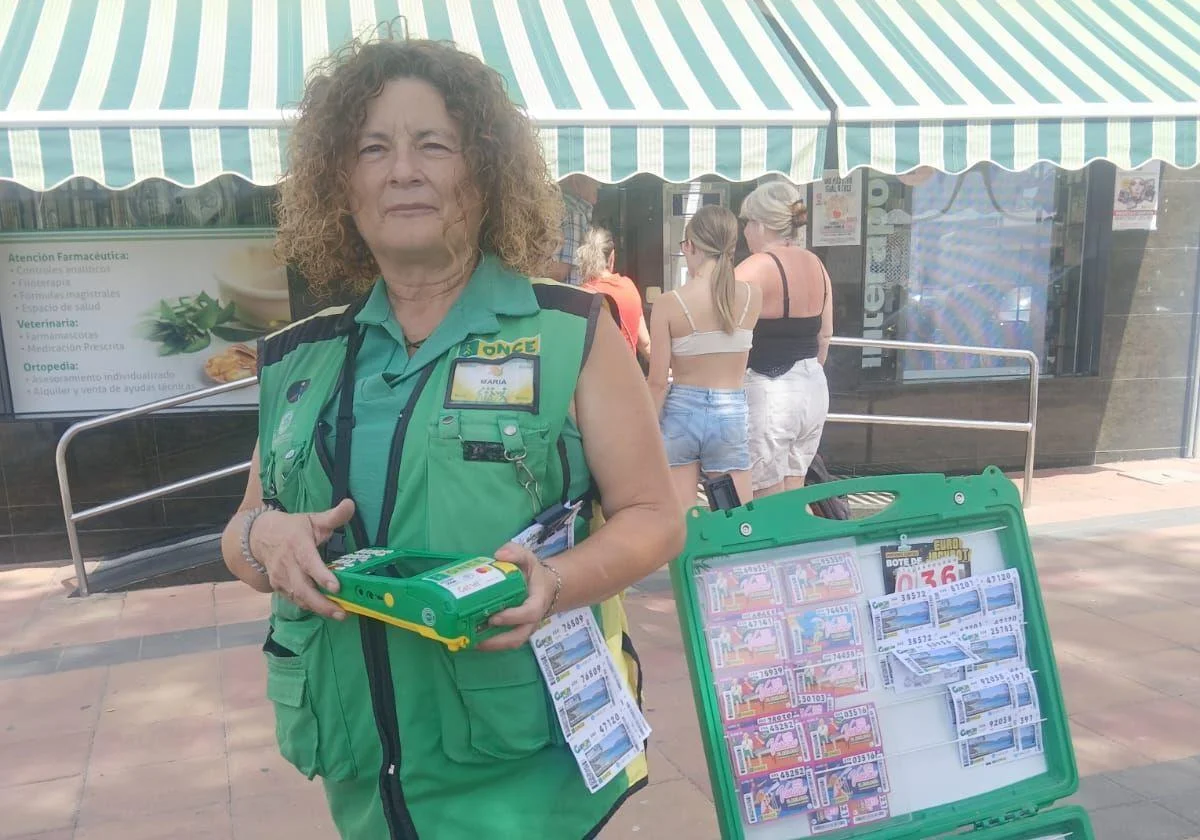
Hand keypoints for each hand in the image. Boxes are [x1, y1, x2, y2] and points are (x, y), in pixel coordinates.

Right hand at [249, 499, 356, 619]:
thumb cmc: (292, 528)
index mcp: (297, 544)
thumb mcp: (312, 519)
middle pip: (303, 588)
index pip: (309, 562)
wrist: (259, 537)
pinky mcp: (278, 587)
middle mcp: (287, 564)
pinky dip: (309, 607)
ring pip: (298, 598)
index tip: (336, 587)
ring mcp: (281, 578)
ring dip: (318, 609)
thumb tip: (351, 504)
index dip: (322, 576)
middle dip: (322, 603)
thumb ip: (333, 516)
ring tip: (338, 615)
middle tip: (342, 613)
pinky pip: (294, 600)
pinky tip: (324, 611)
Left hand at [475, 542, 557, 650]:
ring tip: (468, 643)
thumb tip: (499, 555)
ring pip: (510, 643)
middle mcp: (532, 620)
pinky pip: (504, 641)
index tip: (494, 617)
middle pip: (518, 637)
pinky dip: (489, 643)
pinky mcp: (515, 631)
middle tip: (475, 639)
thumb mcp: (528, 558)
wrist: (545, 587)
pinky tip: (471, 639)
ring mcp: (524, 628)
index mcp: (537, 602)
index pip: (529, 613)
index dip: (512, 617)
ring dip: (490, 646)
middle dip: (497, 641)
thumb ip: (516, 553)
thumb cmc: (534, 573)